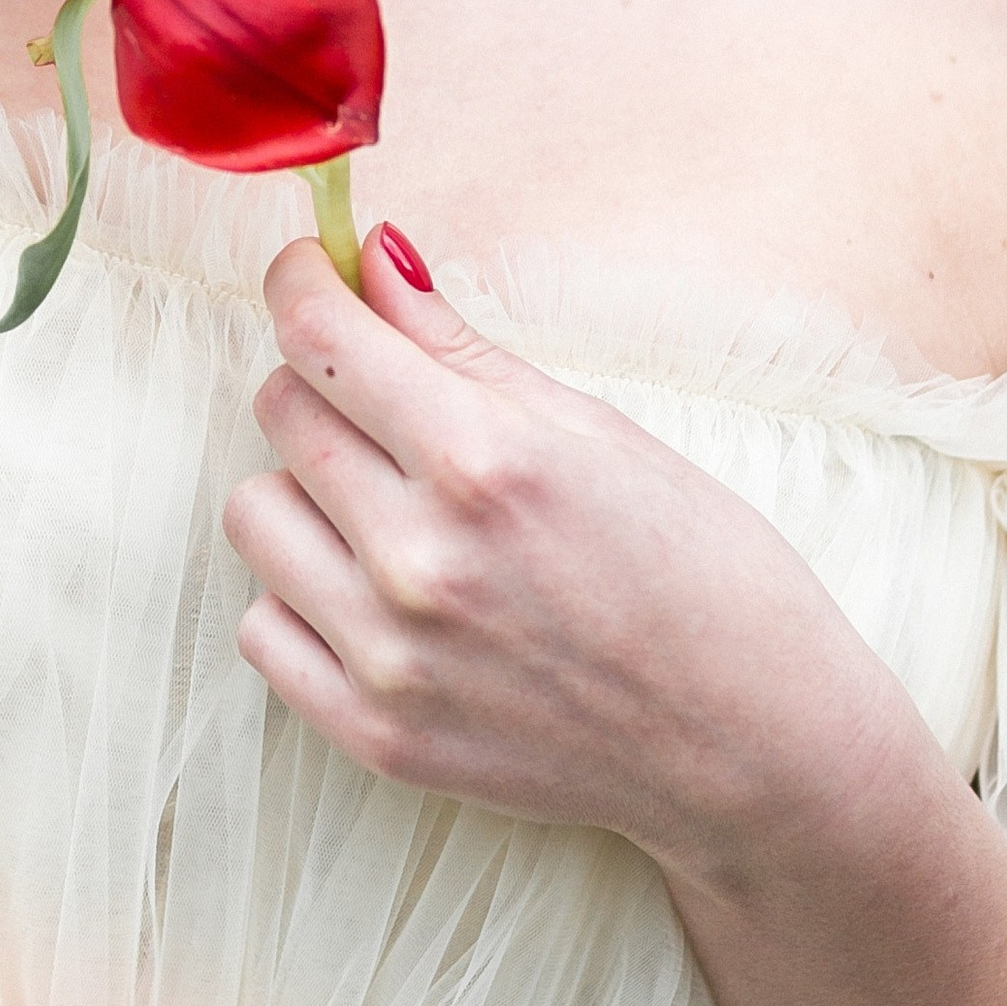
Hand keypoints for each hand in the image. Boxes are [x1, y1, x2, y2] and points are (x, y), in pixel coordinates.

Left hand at [224, 231, 909, 878]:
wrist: (752, 747)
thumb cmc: (704, 573)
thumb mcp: (599, 431)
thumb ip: (460, 346)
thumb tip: (371, 258)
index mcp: (484, 461)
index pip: (318, 337)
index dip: (303, 283)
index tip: (312, 273)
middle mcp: (420, 558)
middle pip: (282, 412)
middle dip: (325, 382)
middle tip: (392, 404)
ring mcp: (390, 657)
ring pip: (254, 514)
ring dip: (306, 492)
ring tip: (390, 509)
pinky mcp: (376, 736)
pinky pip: (261, 628)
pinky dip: (304, 598)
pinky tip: (376, 592)